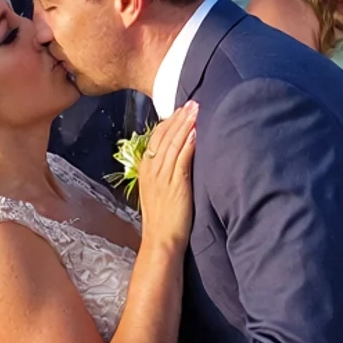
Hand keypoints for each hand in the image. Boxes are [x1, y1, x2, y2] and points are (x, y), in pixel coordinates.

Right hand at [134, 103, 196, 250]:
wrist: (161, 240)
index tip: (181, 110)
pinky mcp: (175, 184)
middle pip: (164, 136)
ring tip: (196, 109)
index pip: (156, 138)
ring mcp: (162, 176)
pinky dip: (188, 143)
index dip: (169, 122)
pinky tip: (196, 131)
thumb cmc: (163, 219)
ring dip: (185, 124)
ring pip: (173, 143)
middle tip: (192, 102)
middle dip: (179, 117)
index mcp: (146, 169)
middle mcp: (151, 169)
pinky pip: (181, 159)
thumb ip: (165, 173)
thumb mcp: (158, 191)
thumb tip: (179, 157)